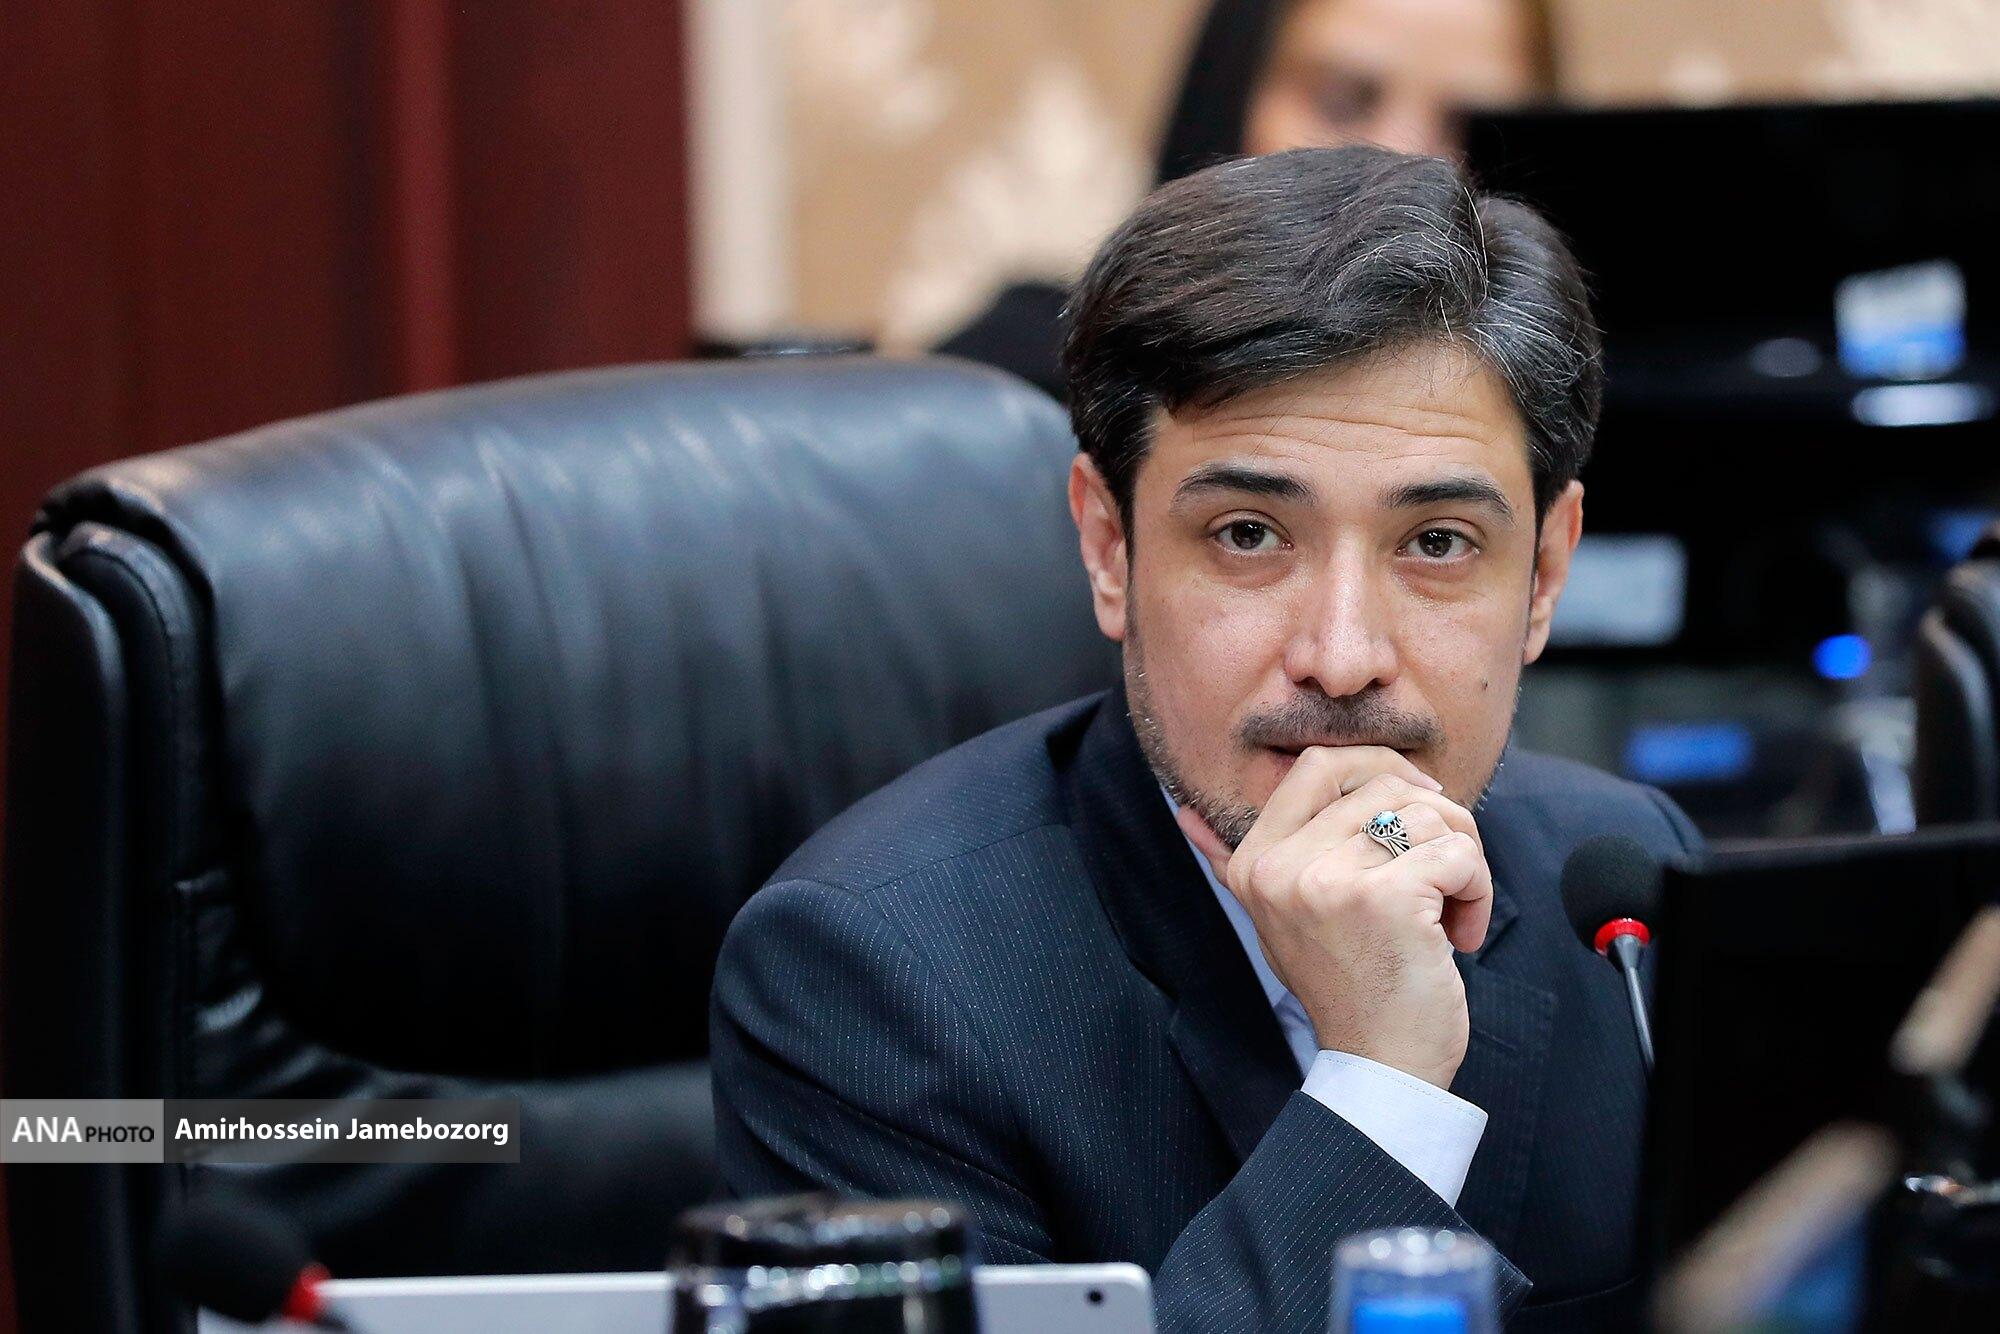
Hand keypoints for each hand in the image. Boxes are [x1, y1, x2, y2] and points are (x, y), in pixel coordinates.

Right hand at [1177, 746, 1493, 1089]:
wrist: (1381, 1068)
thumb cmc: (1346, 988)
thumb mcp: (1278, 922)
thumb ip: (1234, 864)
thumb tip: (1185, 816)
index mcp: (1254, 864)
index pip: (1317, 765)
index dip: (1380, 769)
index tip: (1416, 808)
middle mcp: (1281, 868)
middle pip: (1383, 782)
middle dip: (1436, 815)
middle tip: (1448, 864)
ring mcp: (1331, 882)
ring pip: (1428, 813)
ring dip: (1463, 858)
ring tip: (1451, 910)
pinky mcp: (1388, 899)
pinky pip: (1459, 853)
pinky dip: (1477, 888)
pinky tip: (1461, 933)